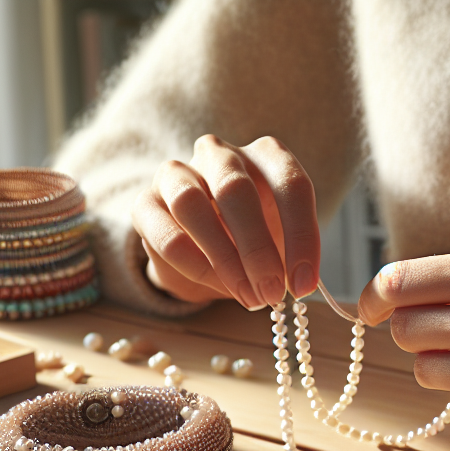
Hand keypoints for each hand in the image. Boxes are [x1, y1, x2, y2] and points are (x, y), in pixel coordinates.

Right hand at [131, 134, 320, 308]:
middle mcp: (220, 154)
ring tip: (246, 295)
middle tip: (271, 292)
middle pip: (235, 189)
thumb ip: (289, 256)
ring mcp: (177, 173)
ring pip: (191, 204)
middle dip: (257, 248)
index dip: (302, 236)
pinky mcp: (145, 202)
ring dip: (223, 258)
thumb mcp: (280, 241)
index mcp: (265, 155)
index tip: (304, 284)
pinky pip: (167, 234)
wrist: (200, 247)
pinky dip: (195, 267)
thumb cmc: (249, 237)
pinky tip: (216, 287)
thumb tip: (297, 285)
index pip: (290, 183)